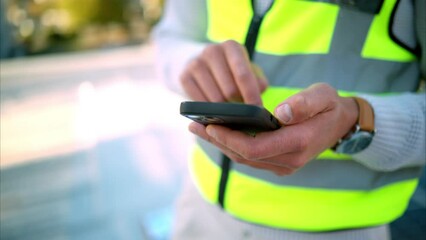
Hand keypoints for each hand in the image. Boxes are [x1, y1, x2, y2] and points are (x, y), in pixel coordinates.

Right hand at [180, 40, 267, 104]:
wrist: (193, 59)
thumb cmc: (227, 69)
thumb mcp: (245, 68)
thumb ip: (257, 80)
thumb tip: (260, 90)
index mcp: (231, 47)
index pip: (243, 75)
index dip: (252, 95)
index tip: (257, 110)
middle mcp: (212, 51)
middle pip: (230, 90)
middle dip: (239, 105)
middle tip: (242, 112)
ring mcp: (196, 63)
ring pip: (215, 99)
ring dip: (224, 110)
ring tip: (228, 111)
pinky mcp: (184, 77)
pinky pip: (200, 103)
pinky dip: (209, 111)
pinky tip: (213, 110)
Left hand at [188, 83, 358, 174]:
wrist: (341, 124)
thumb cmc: (329, 106)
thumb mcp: (323, 97)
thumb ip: (304, 104)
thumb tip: (281, 113)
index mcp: (298, 143)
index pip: (256, 147)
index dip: (231, 139)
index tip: (212, 126)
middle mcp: (289, 160)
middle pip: (244, 155)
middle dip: (218, 141)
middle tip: (194, 125)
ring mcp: (283, 165)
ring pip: (245, 159)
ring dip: (221, 145)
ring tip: (199, 128)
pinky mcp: (278, 162)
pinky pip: (251, 157)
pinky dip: (232, 146)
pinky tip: (218, 134)